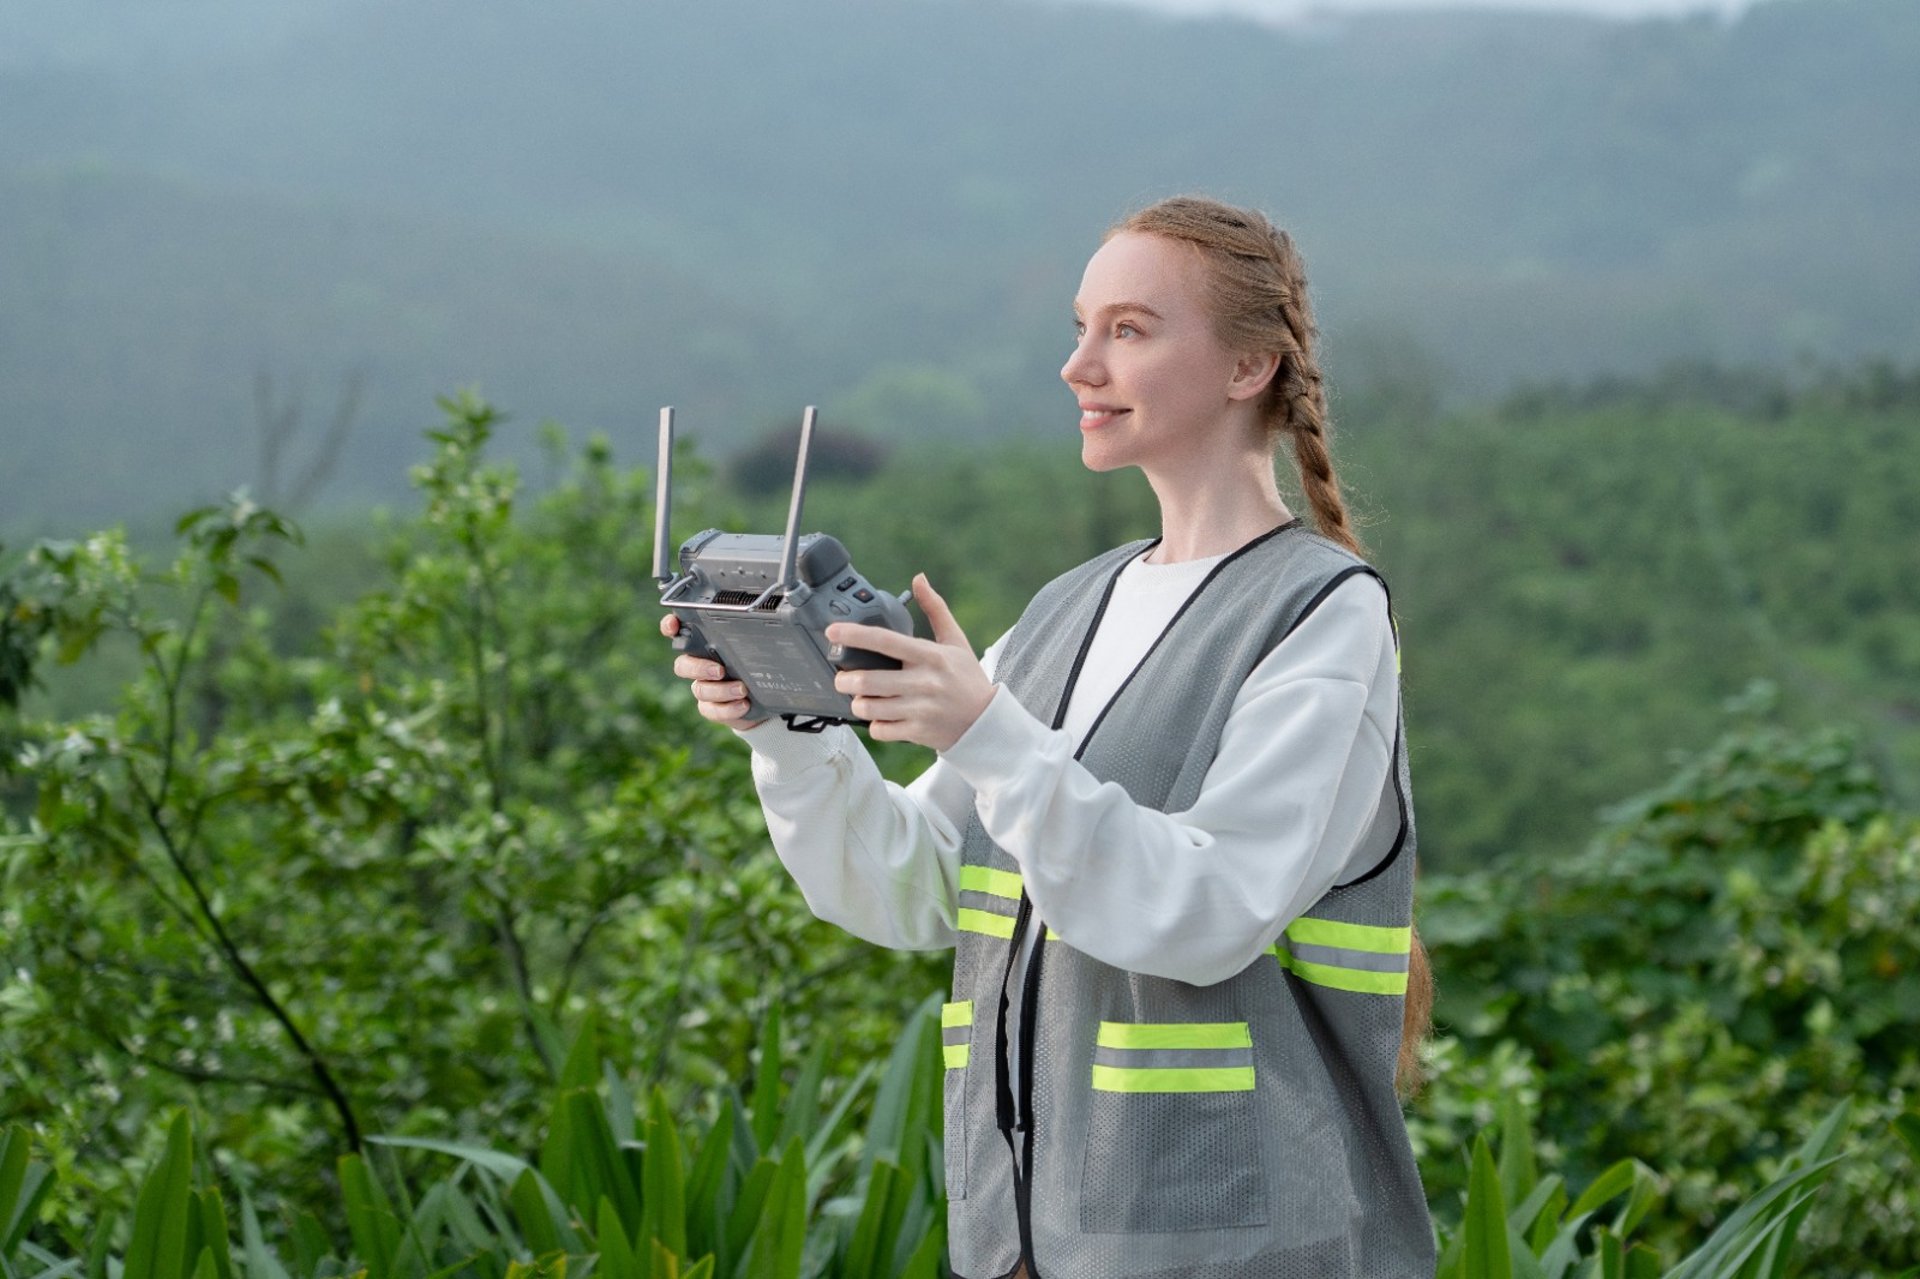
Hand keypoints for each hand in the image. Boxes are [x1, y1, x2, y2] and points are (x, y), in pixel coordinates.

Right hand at [660, 614, 767, 730]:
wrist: (763, 698)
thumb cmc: (754, 666)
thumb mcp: (753, 649)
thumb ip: (748, 639)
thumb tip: (760, 626)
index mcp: (704, 645)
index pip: (679, 633)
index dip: (670, 627)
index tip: (673, 625)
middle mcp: (698, 666)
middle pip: (683, 666)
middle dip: (699, 668)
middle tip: (720, 671)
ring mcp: (703, 688)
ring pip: (700, 690)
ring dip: (721, 690)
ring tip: (742, 690)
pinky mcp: (710, 708)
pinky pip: (712, 710)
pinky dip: (728, 709)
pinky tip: (743, 705)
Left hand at [830, 574, 994, 750]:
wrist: (987, 721)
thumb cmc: (967, 678)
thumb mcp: (956, 641)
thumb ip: (935, 609)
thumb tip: (919, 579)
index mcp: (930, 656)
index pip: (886, 641)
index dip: (855, 635)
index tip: (832, 631)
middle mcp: (924, 682)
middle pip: (868, 680)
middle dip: (844, 680)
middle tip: (842, 678)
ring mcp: (920, 709)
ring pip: (870, 707)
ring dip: (857, 703)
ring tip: (859, 698)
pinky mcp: (918, 731)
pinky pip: (881, 730)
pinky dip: (873, 725)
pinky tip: (879, 718)